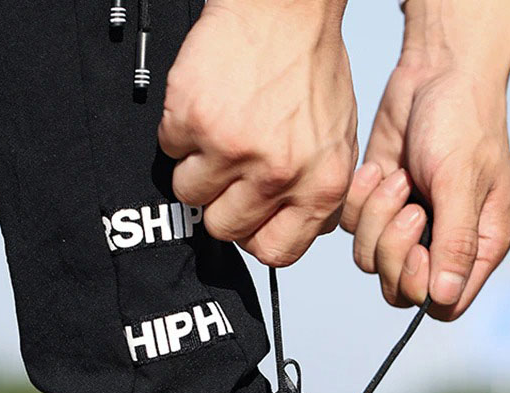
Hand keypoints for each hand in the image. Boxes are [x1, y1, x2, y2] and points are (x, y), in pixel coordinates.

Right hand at [159, 0, 356, 266]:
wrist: (285, 8)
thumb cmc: (312, 69)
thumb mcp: (339, 143)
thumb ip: (320, 194)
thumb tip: (300, 231)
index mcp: (320, 186)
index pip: (277, 252)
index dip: (257, 237)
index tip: (250, 220)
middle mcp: (279, 173)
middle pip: (225, 229)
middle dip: (221, 204)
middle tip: (229, 172)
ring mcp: (234, 148)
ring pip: (190, 194)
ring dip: (197, 168)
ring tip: (218, 134)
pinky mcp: (195, 119)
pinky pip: (170, 150)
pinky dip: (181, 132)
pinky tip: (207, 107)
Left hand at [341, 0, 509, 319]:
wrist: (435, 71)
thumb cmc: (463, 121)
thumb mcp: (462, 182)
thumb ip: (455, 242)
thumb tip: (445, 297)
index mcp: (477, 247)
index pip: (445, 305)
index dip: (423, 287)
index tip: (418, 249)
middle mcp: (440, 245)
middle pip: (399, 289)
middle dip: (393, 249)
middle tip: (409, 204)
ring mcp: (405, 228)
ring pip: (369, 260)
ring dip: (376, 218)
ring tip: (398, 177)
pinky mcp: (376, 207)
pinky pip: (351, 228)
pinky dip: (359, 199)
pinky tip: (379, 170)